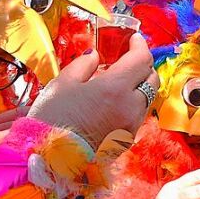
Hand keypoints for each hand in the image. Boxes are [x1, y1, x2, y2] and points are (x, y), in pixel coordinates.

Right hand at [27, 34, 158, 148]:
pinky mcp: (125, 142)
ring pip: (146, 100)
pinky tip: (111, 105)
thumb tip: (96, 56)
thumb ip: (84, 64)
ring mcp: (130, 127)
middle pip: (151, 80)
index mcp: (116, 88)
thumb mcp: (63, 83)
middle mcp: (130, 108)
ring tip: (115, 83)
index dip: (140, 46)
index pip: (142, 60)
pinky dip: (130, 105)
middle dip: (142, 66)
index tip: (134, 38)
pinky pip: (136, 117)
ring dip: (137, 87)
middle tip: (127, 59)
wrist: (48, 160)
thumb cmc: (52, 119)